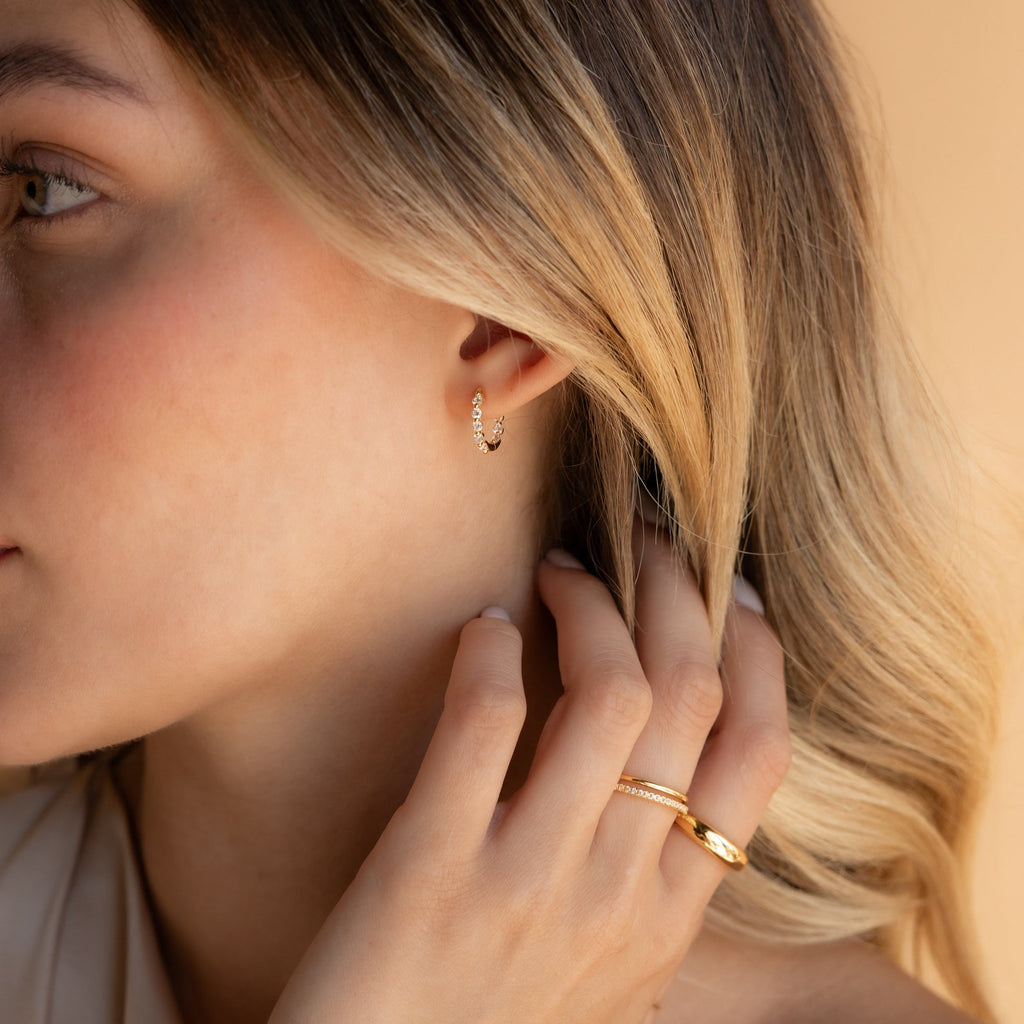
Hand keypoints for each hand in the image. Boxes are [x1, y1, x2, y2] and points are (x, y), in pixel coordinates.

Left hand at [268, 520, 788, 1023]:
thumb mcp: (599, 968)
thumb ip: (637, 882)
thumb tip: (654, 769)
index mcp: (669, 918)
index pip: (758, 756)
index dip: (757, 652)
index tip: (729, 587)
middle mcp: (619, 896)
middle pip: (689, 699)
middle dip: (676, 592)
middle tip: (642, 535)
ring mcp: (529, 884)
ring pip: (610, 697)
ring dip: (589, 607)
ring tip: (558, 570)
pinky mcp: (431, 872)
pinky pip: (485, 725)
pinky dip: (488, 656)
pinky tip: (479, 630)